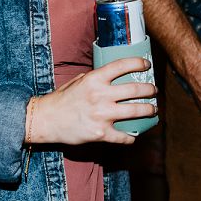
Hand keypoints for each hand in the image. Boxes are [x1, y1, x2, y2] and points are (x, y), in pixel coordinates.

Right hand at [27, 57, 156, 145]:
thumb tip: (114, 75)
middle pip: (135, 90)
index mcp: (94, 79)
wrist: (47, 120)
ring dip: (149, 110)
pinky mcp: (100, 133)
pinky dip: (131, 137)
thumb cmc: (62, 99)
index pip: (122, 65)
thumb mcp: (78, 81)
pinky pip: (123, 136)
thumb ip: (96, 78)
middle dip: (150, 90)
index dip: (138, 63)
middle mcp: (100, 95)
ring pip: (135, 112)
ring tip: (153, 110)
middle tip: (154, 91)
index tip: (147, 65)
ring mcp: (101, 115)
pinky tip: (133, 136)